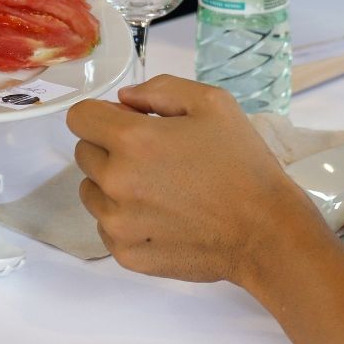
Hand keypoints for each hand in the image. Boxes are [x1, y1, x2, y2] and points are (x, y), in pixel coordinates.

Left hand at [68, 77, 333, 286]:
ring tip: (158, 188)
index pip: (79, 117)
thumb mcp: (213, 103)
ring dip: (113, 184)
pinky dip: (125, 218)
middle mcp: (115, 182)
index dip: (102, 114)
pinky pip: (106, 227)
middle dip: (110, 148)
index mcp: (133, 140)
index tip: (126, 122)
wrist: (264, 231)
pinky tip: (162, 215)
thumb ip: (161, 88)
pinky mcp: (125, 254)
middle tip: (153, 156)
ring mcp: (117, 223)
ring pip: (91, 191)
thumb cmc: (242, 164)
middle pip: (84, 153)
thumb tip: (124, 98)